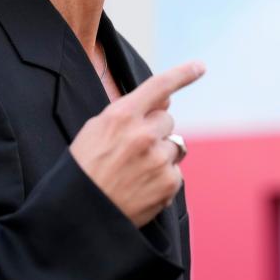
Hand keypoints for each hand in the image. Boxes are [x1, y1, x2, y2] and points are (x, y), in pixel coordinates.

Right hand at [70, 60, 204, 226]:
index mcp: (121, 115)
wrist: (80, 213)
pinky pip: (175, 172)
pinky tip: (140, 187)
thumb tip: (166, 100)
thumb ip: (129, 111)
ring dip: (160, 154)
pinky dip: (162, 178)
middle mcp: (143, 134)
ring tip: (135, 172)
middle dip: (155, 130)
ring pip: (174, 145)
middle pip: (167, 119)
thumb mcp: (96, 129)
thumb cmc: (84, 168)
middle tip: (133, 149)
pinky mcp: (168, 184)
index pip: (158, 86)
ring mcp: (158, 160)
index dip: (182, 74)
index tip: (200, 66)